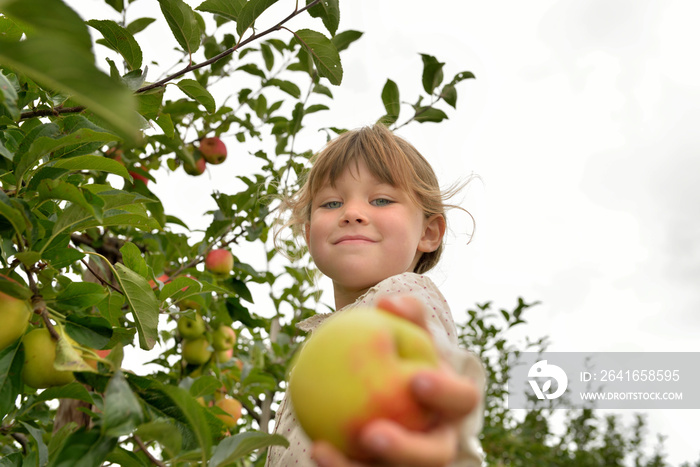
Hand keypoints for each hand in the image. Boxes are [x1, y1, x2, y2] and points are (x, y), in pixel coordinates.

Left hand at [310, 295, 479, 466]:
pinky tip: (316, 448)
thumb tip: (388, 302)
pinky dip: (340, 466)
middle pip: (435, 456)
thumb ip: (407, 315)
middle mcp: (442, 440)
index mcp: (455, 404)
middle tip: (371, 434)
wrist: (392, 388)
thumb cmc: (405, 355)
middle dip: (407, 450)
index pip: (462, 399)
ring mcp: (418, 462)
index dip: (445, 393)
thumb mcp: (410, 333)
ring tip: (323, 449)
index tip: (416, 379)